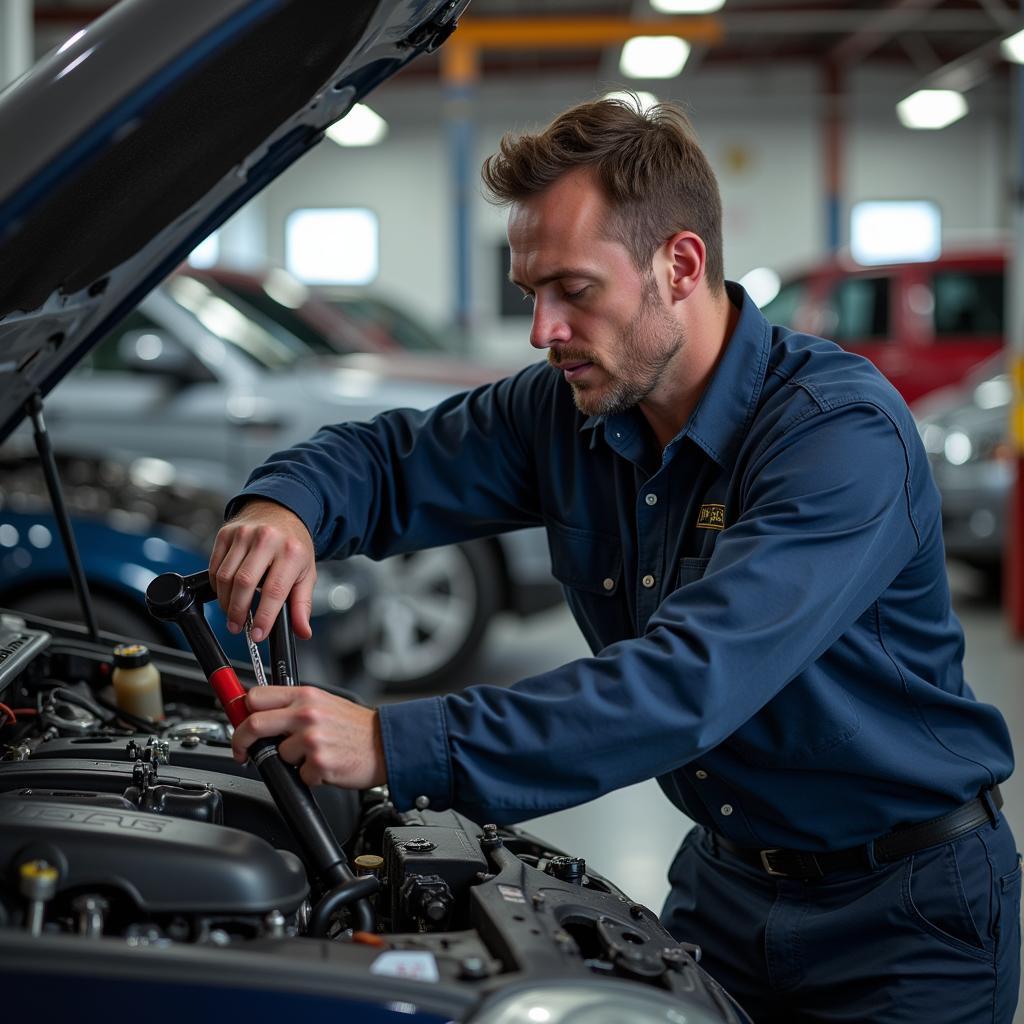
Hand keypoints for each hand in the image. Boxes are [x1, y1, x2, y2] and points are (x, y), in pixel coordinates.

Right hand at [209, 499, 315, 640]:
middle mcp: (267, 540)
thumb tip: (302, 631)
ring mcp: (244, 534)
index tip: (257, 634)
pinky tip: (226, 594)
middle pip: (244, 583)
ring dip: (225, 601)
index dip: (264, 616)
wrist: (281, 511)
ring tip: (232, 613)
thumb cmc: (293, 545)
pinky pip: (214, 567)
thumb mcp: (306, 573)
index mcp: (291, 552)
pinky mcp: (226, 534)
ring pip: (225, 576)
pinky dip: (216, 586)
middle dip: (238, 611)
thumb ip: (302, 604)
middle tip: (238, 626)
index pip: (274, 591)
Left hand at [231, 685, 386, 789]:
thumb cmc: (356, 727)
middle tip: (243, 752)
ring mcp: (312, 739)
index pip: (256, 696)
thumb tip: (259, 714)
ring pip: (276, 755)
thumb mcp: (324, 703)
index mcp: (305, 695)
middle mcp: (306, 714)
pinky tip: (325, 765)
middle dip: (241, 742)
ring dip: (290, 761)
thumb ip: (293, 705)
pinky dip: (308, 776)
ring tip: (312, 755)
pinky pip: (297, 775)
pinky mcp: (319, 763)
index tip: (240, 723)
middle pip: (253, 725)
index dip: (242, 712)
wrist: (387, 743)